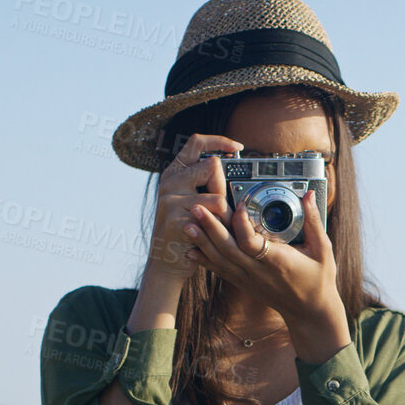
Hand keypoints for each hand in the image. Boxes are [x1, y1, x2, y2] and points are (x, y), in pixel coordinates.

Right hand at [143, 132, 241, 283]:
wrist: (167, 263)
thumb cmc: (186, 233)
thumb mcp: (193, 202)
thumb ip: (206, 184)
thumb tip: (229, 166)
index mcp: (174, 173)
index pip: (196, 142)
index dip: (219, 141)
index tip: (237, 147)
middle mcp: (170, 181)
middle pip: (211, 166)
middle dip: (225, 188)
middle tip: (221, 211)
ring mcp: (171, 199)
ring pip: (217, 196)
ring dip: (226, 215)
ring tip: (215, 228)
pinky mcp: (176, 218)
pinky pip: (214, 217)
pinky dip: (221, 229)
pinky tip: (209, 237)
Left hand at [183, 187, 350, 362]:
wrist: (310, 313)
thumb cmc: (319, 281)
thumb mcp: (322, 250)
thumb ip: (313, 221)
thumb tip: (308, 194)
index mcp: (278, 261)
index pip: (251, 243)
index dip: (240, 224)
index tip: (238, 205)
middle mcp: (258, 271)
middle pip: (228, 249)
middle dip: (210, 227)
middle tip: (197, 207)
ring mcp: (248, 279)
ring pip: (220, 260)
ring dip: (202, 242)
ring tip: (187, 224)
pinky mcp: (243, 283)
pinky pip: (220, 271)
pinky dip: (204, 260)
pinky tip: (190, 249)